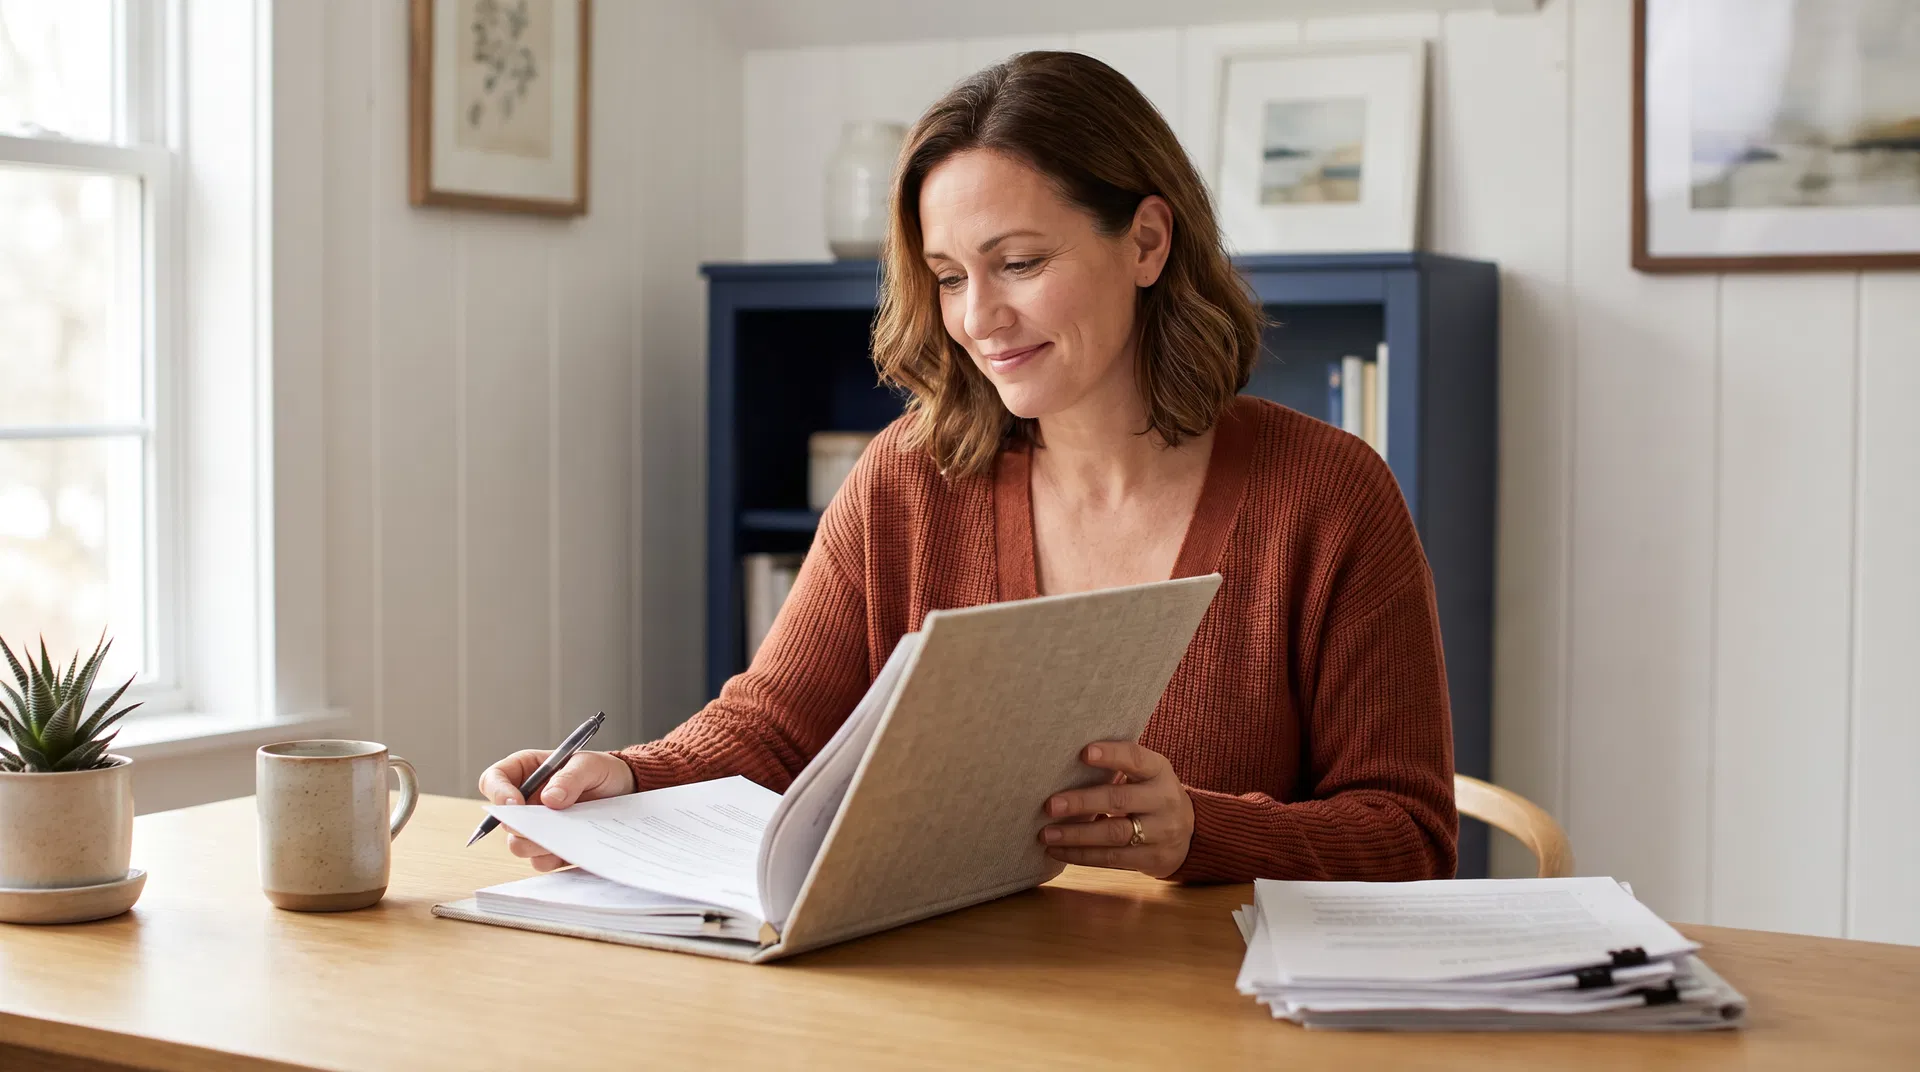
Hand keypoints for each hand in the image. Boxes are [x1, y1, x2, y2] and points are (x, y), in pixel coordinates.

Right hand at [476, 749, 636, 871]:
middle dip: (521, 826)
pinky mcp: (550, 847)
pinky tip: (572, 846)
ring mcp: (536, 826)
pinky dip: (553, 858)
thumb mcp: (590, 764)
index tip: (516, 804)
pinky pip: (540, 862)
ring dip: (537, 844)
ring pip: (518, 845)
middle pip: (502, 821)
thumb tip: (550, 799)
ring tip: (566, 833)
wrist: (624, 792)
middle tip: (545, 824)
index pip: (493, 780)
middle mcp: (524, 801)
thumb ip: (570, 777)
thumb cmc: (601, 771)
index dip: (498, 793)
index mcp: (524, 771)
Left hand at [1039, 741, 1193, 879]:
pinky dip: (1081, 856)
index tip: (1083, 753)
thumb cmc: (1151, 795)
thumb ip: (1118, 766)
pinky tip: (1057, 851)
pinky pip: (1112, 859)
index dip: (1111, 755)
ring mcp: (1161, 832)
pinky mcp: (1153, 859)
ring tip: (1046, 833)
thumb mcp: (1146, 775)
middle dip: (1082, 802)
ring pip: (1114, 834)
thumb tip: (1063, 760)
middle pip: (1119, 800)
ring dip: (1076, 835)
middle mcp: (1164, 800)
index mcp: (1159, 771)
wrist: (1190, 835)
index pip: (1135, 758)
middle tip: (1049, 805)